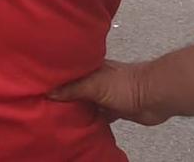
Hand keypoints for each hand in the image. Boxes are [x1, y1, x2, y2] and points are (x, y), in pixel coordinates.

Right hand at [50, 59, 167, 127]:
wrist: (154, 97)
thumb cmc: (126, 83)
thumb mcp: (94, 84)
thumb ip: (73, 88)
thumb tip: (50, 92)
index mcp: (91, 68)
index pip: (68, 70)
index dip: (55, 75)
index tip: (39, 82)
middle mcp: (97, 79)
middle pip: (76, 87)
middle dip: (64, 93)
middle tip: (45, 101)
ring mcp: (106, 95)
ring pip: (87, 102)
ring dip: (78, 108)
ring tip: (59, 114)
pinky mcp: (115, 109)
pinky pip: (99, 115)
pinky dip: (92, 120)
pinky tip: (82, 125)